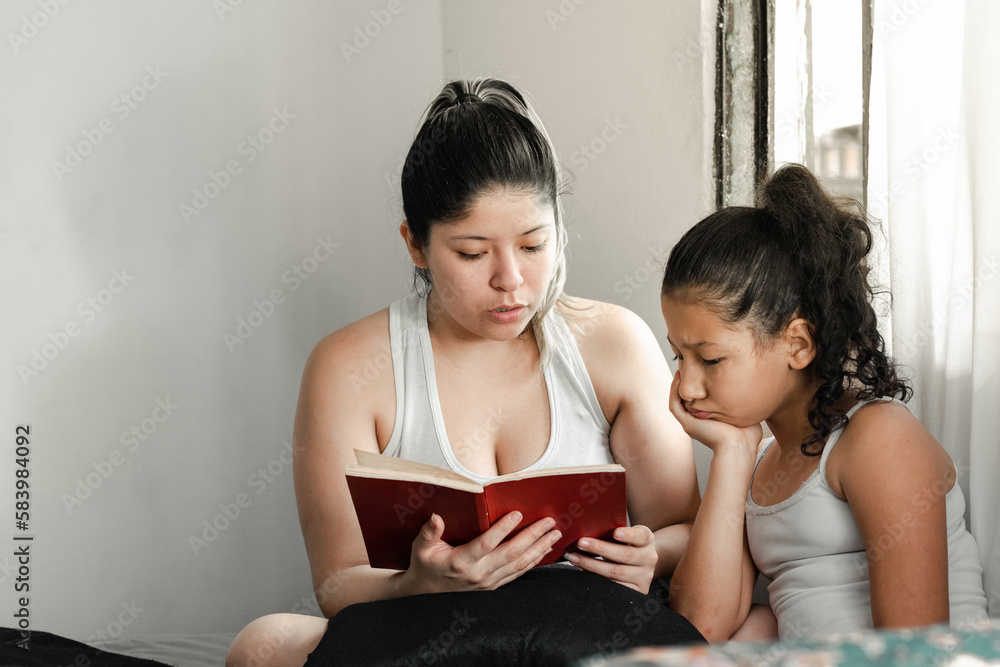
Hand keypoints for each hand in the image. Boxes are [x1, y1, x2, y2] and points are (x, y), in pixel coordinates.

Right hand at [399, 511, 562, 595]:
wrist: (425, 593)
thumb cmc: (424, 565)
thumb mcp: (420, 548)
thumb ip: (429, 532)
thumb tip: (437, 516)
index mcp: (460, 562)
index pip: (486, 544)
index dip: (503, 529)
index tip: (517, 514)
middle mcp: (478, 573)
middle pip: (511, 554)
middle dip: (532, 536)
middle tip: (549, 522)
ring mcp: (487, 582)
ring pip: (519, 565)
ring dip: (539, 548)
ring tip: (554, 534)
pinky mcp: (493, 586)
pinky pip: (517, 574)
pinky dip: (533, 562)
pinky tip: (544, 550)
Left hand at [565, 525, 657, 593]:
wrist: (640, 565)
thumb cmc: (625, 545)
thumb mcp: (625, 536)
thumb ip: (612, 531)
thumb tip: (585, 527)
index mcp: (647, 540)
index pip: (641, 536)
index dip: (629, 534)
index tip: (615, 532)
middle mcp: (649, 558)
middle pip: (624, 555)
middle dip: (600, 548)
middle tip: (581, 543)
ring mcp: (644, 576)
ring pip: (616, 572)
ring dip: (592, 565)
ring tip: (574, 558)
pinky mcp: (637, 591)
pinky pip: (614, 586)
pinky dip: (596, 579)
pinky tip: (583, 572)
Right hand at [668, 371, 761, 458]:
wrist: (740, 447)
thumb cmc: (747, 436)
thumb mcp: (743, 412)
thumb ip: (740, 401)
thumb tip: (750, 388)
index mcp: (707, 422)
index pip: (697, 401)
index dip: (695, 386)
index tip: (699, 371)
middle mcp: (696, 423)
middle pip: (684, 399)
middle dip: (684, 382)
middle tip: (686, 366)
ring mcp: (690, 423)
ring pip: (677, 401)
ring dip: (676, 385)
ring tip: (680, 370)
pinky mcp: (687, 423)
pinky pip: (674, 405)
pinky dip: (674, 392)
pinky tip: (678, 379)